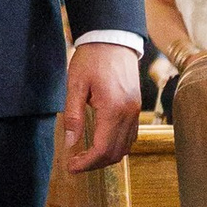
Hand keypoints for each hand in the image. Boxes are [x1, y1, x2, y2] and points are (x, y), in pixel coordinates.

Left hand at [61, 42, 143, 175]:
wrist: (113, 39)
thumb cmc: (91, 59)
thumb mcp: (75, 85)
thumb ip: (73, 116)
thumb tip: (70, 143)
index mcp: (114, 110)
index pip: (103, 149)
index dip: (86, 163)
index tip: (71, 167)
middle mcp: (129, 114)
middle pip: (115, 153)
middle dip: (95, 164)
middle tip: (74, 164)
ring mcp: (135, 111)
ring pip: (125, 147)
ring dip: (106, 157)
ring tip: (85, 156)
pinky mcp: (136, 108)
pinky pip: (130, 136)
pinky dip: (116, 146)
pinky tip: (99, 143)